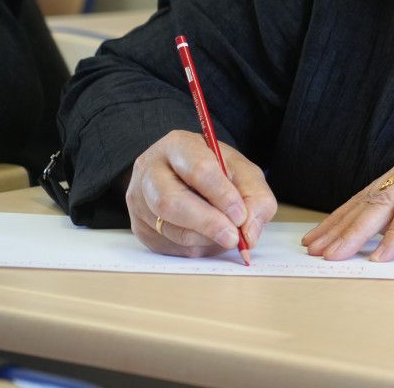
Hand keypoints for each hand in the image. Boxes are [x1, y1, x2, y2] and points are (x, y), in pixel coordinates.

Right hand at [125, 129, 276, 257]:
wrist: (184, 176)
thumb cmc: (216, 171)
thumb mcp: (242, 171)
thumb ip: (255, 196)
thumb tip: (250, 233)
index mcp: (178, 146)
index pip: (197, 169)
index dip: (221, 195)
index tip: (240, 215)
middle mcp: (150, 170)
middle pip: (171, 202)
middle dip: (207, 223)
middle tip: (233, 237)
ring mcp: (139, 200)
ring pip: (168, 228)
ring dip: (203, 239)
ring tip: (225, 236)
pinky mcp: (139, 226)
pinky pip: (167, 245)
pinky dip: (194, 247)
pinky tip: (207, 238)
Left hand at [302, 137, 393, 262]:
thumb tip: (386, 242)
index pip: (367, 195)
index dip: (341, 217)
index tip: (319, 237)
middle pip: (368, 199)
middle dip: (339, 226)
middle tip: (316, 249)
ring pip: (383, 203)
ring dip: (357, 232)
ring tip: (337, 253)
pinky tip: (381, 253)